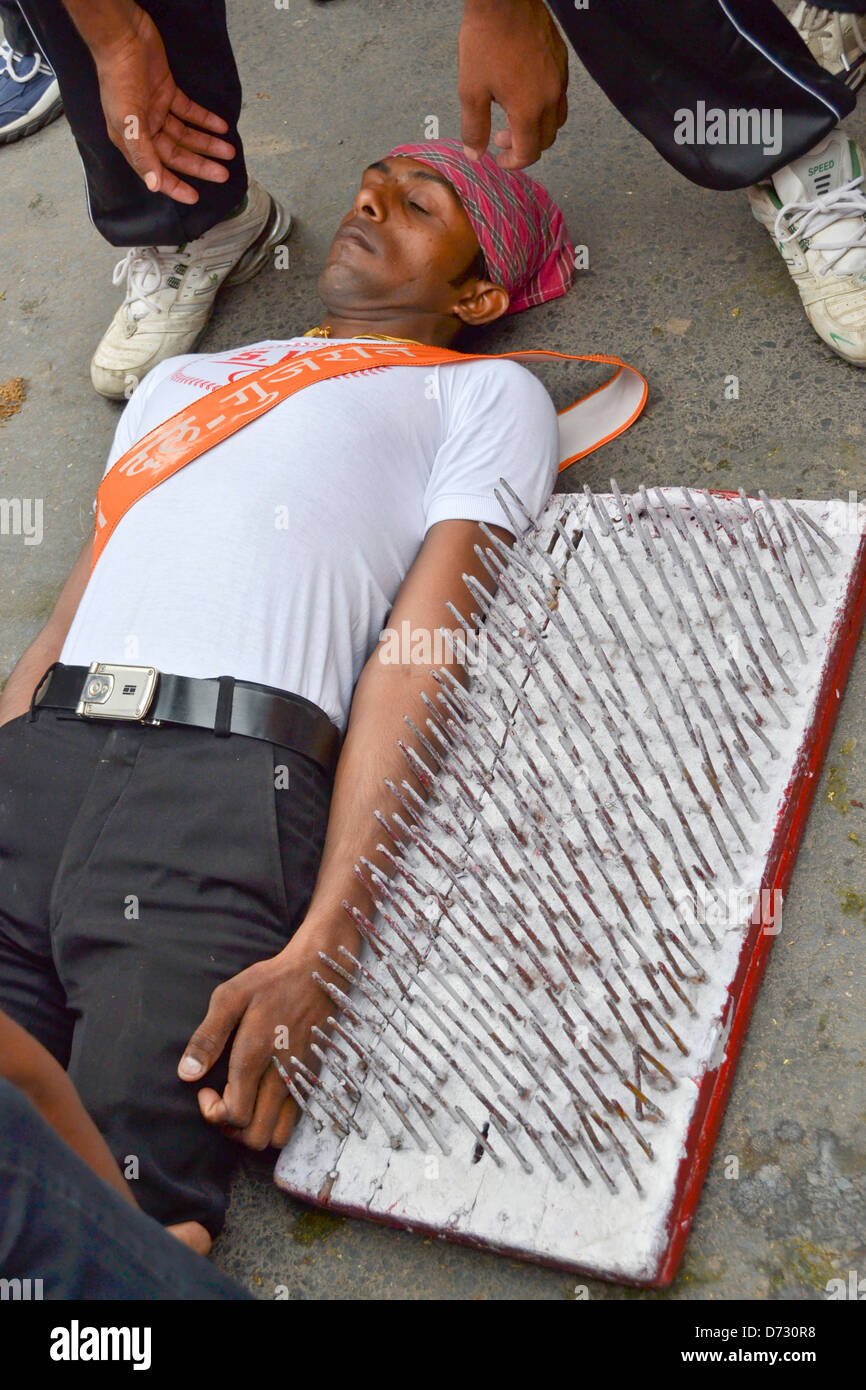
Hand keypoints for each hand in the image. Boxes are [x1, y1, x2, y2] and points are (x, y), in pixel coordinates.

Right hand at [91, 0, 235, 203]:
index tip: (195, 197)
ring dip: (207, 143)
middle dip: (200, 165)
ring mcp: (156, 109)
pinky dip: (205, 119)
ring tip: (228, 151)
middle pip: (176, 154)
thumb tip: (154, 185)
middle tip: (223, 174)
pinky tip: (221, 127)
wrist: (123, 35)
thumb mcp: (128, 120)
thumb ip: (142, 154)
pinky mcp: (167, 91)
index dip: (175, 186)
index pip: (156, 171)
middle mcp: (144, 129)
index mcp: (131, 140)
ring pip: (186, 134)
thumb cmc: (119, 78)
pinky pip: (189, 111)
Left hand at [178, 936, 347, 1149]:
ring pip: (278, 1136)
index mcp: (255, 1055)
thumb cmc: (271, 981)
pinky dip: (276, 1120)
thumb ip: (207, 1037)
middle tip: (223, 1099)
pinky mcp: (313, 1078)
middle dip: (231, 1128)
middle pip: (255, 1136)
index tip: (206, 1089)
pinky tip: (263, 1096)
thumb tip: (187, 1074)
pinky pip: (296, 1120)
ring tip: (243, 1103)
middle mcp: (281, 1075)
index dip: (213, 1113)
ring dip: (255, 1128)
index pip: (234, 1115)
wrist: (319, 971)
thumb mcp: (230, 997)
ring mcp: (300, 1079)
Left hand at [458, 0, 567, 168]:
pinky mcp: (562, 61)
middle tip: (501, 136)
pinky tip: (525, 92)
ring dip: (538, 128)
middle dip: (524, 146)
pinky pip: (560, 94)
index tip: (499, 158)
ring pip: (557, 119)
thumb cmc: (485, 41)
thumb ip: (474, 127)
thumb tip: (476, 154)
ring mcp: (560, 78)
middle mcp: (550, 97)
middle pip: (546, 139)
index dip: (513, 162)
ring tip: (514, 116)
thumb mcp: (470, 90)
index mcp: (528, 109)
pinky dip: (545, 105)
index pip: (529, 153)